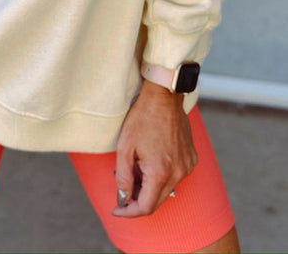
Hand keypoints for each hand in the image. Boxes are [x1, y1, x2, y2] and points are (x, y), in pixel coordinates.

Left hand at [112, 80, 197, 217]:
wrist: (164, 96)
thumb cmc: (142, 118)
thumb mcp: (125, 147)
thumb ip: (123, 177)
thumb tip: (123, 199)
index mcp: (161, 172)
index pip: (146, 207)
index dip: (129, 212)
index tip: (117, 209)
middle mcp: (178, 173)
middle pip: (157, 201)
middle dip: (138, 199)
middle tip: (123, 187)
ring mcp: (187, 165)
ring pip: (166, 189)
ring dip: (150, 186)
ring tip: (136, 166)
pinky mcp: (191, 158)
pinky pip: (175, 176)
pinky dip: (161, 175)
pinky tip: (150, 159)